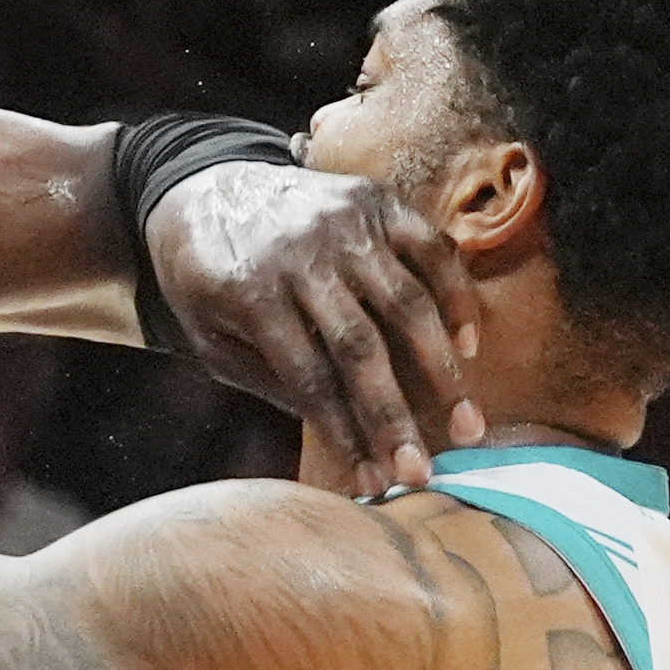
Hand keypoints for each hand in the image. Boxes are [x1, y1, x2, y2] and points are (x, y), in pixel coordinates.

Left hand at [145, 165, 479, 500]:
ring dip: (442, 370)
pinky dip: (456, 295)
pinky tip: (468, 345)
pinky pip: (431, 248)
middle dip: (396, 416)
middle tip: (424, 471)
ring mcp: (344, 223)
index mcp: (251, 292)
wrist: (202, 187)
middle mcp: (303, 254)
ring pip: (407, 301)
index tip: (374, 482)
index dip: (345, 435)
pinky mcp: (375, 199)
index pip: (309, 378)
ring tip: (467, 425)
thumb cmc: (205, 278)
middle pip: (362, 348)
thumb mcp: (208, 335)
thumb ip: (265, 378)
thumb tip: (338, 433)